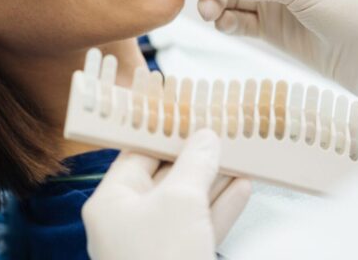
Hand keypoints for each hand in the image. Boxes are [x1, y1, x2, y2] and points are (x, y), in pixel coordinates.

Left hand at [82, 130, 251, 259]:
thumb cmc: (162, 259)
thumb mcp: (180, 201)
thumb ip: (195, 163)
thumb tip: (206, 136)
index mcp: (113, 202)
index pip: (137, 153)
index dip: (165, 131)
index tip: (193, 111)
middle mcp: (131, 221)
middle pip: (166, 175)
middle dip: (197, 154)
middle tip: (223, 128)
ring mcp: (157, 245)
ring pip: (189, 201)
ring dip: (216, 177)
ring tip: (242, 151)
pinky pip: (202, 226)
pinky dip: (223, 206)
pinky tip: (244, 185)